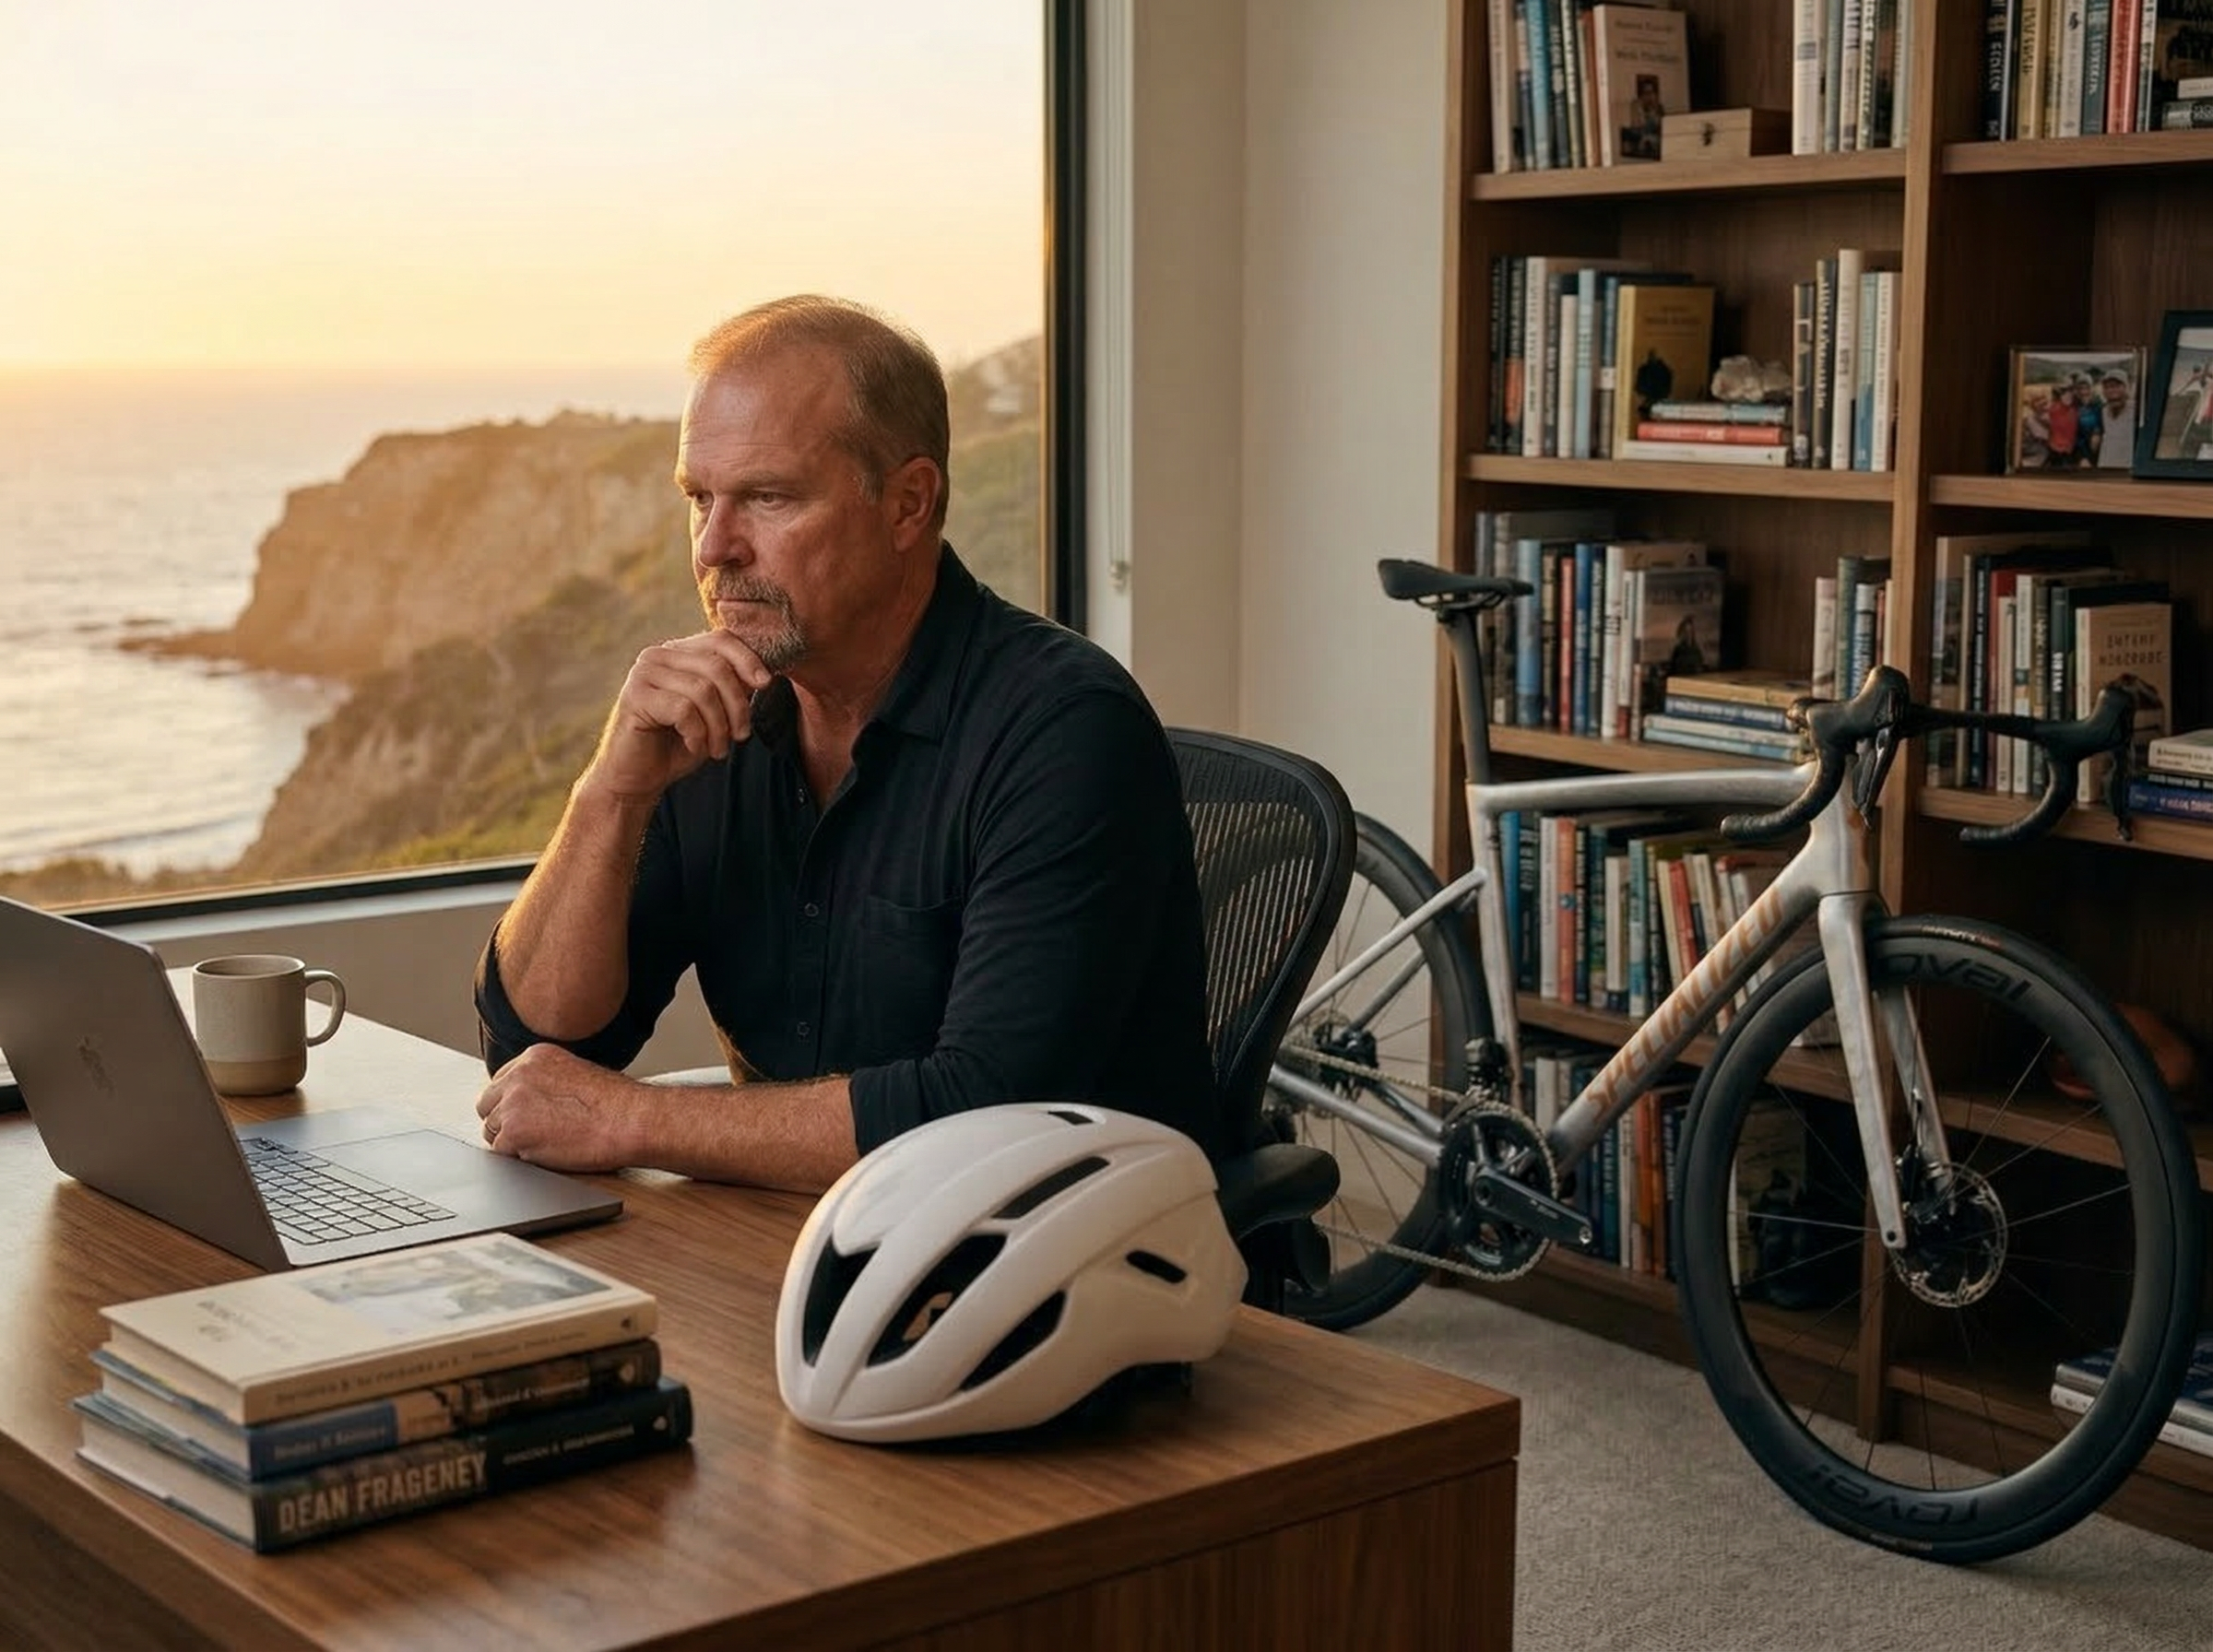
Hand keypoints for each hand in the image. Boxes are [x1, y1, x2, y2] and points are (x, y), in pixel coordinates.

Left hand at [475, 1044, 645, 1172]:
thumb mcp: (578, 1073)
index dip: (513, 1104)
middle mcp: (519, 1075)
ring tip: (547, 1144)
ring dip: (513, 1142)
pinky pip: (501, 1154)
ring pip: (492, 1131)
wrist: (631, 1121)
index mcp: (535, 1057)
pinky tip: (548, 1153)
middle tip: (532, 1134)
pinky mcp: (514, 1133)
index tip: (527, 1115)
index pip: (501, 1082)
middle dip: (505, 1122)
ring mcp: (513, 1103)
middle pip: (488, 1105)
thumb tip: (534, 1103)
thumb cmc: (619, 1104)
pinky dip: (520, 1159)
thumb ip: (547, 1082)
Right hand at [588, 630, 772, 799]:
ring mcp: (644, 673)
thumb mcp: (716, 713)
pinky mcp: (634, 696)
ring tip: (718, 749)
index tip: (765, 684)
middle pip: (717, 666)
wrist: (638, 778)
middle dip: (738, 705)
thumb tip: (763, 673)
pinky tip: (693, 746)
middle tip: (741, 736)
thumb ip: (733, 689)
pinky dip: (697, 733)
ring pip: (703, 689)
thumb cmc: (678, 745)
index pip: (721, 639)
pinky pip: (683, 709)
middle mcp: (659, 655)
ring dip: (719, 726)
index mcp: (679, 652)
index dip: (748, 659)